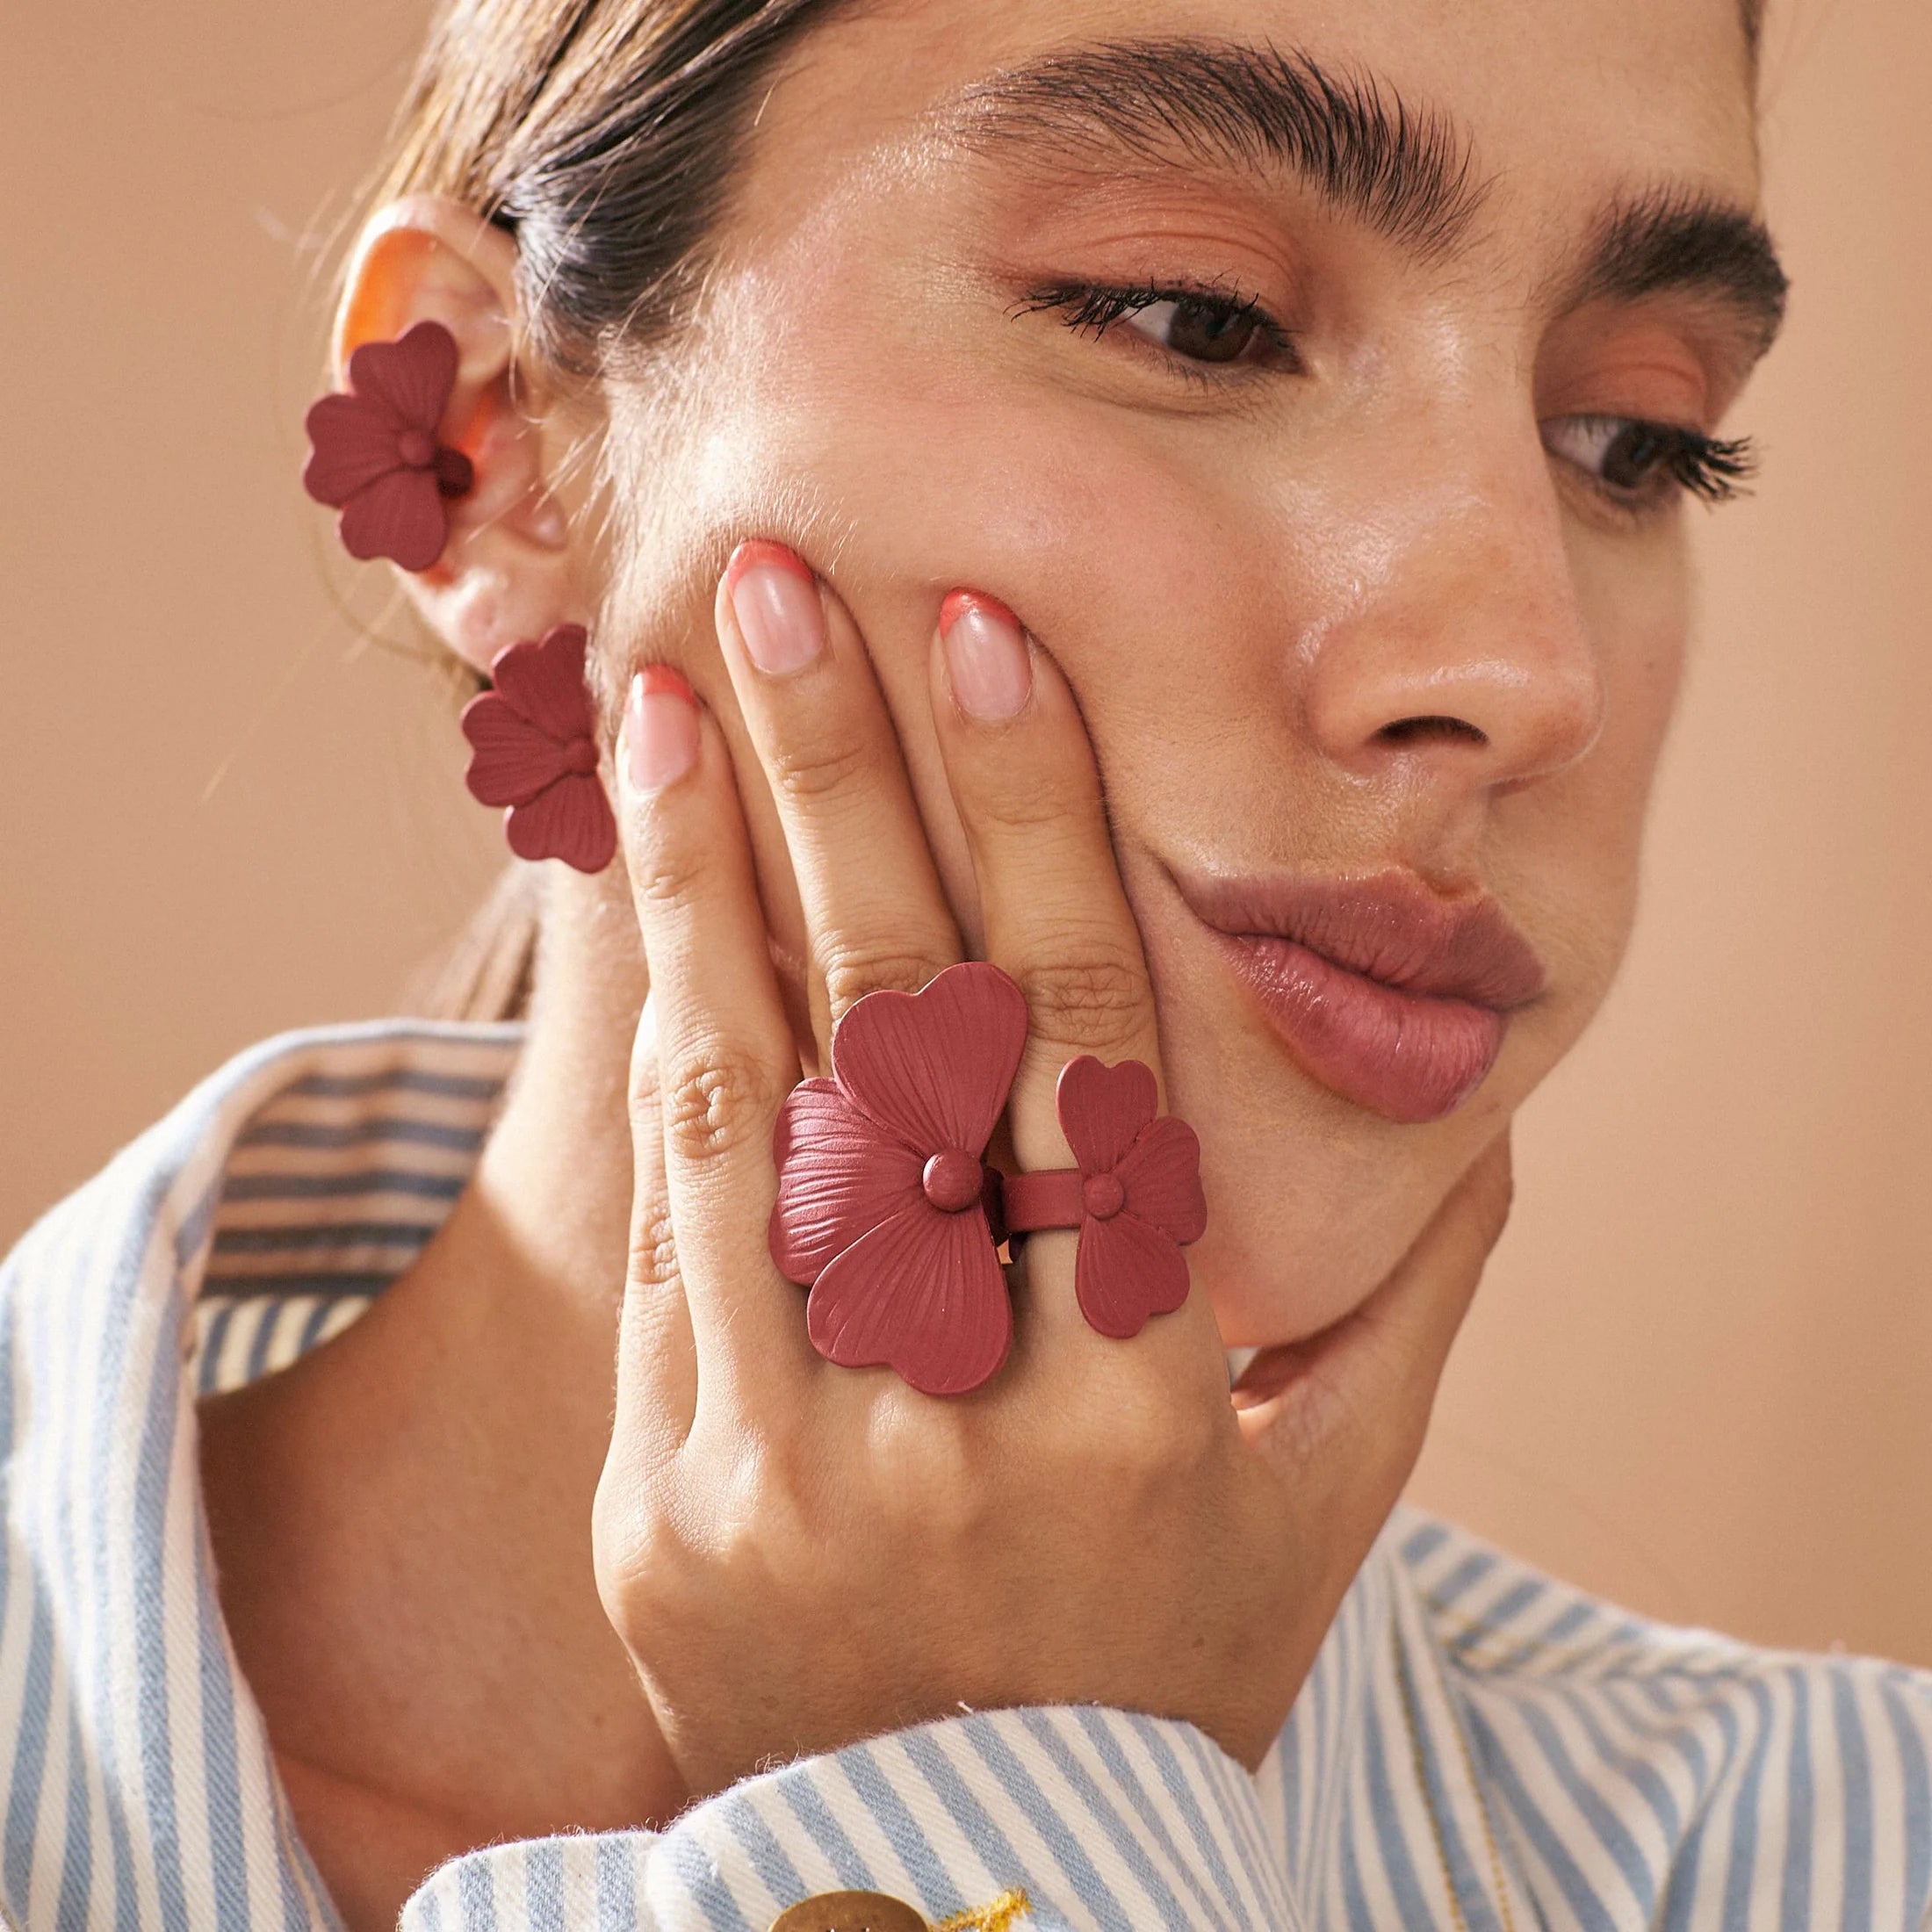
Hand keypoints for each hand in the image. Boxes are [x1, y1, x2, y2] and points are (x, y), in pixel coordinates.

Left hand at [592, 547, 1511, 1794]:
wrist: (963, 1890)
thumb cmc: (1168, 1676)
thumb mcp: (1328, 1513)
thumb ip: (1407, 1308)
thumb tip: (1470, 1104)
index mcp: (1155, 1410)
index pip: (1088, 1054)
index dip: (1030, 829)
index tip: (980, 642)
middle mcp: (968, 1427)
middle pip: (899, 1040)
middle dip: (840, 785)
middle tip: (780, 585)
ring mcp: (787, 1469)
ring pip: (745, 1113)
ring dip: (702, 881)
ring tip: (661, 697)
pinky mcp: (660, 1503)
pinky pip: (656, 1240)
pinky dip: (655, 1053)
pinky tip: (640, 904)